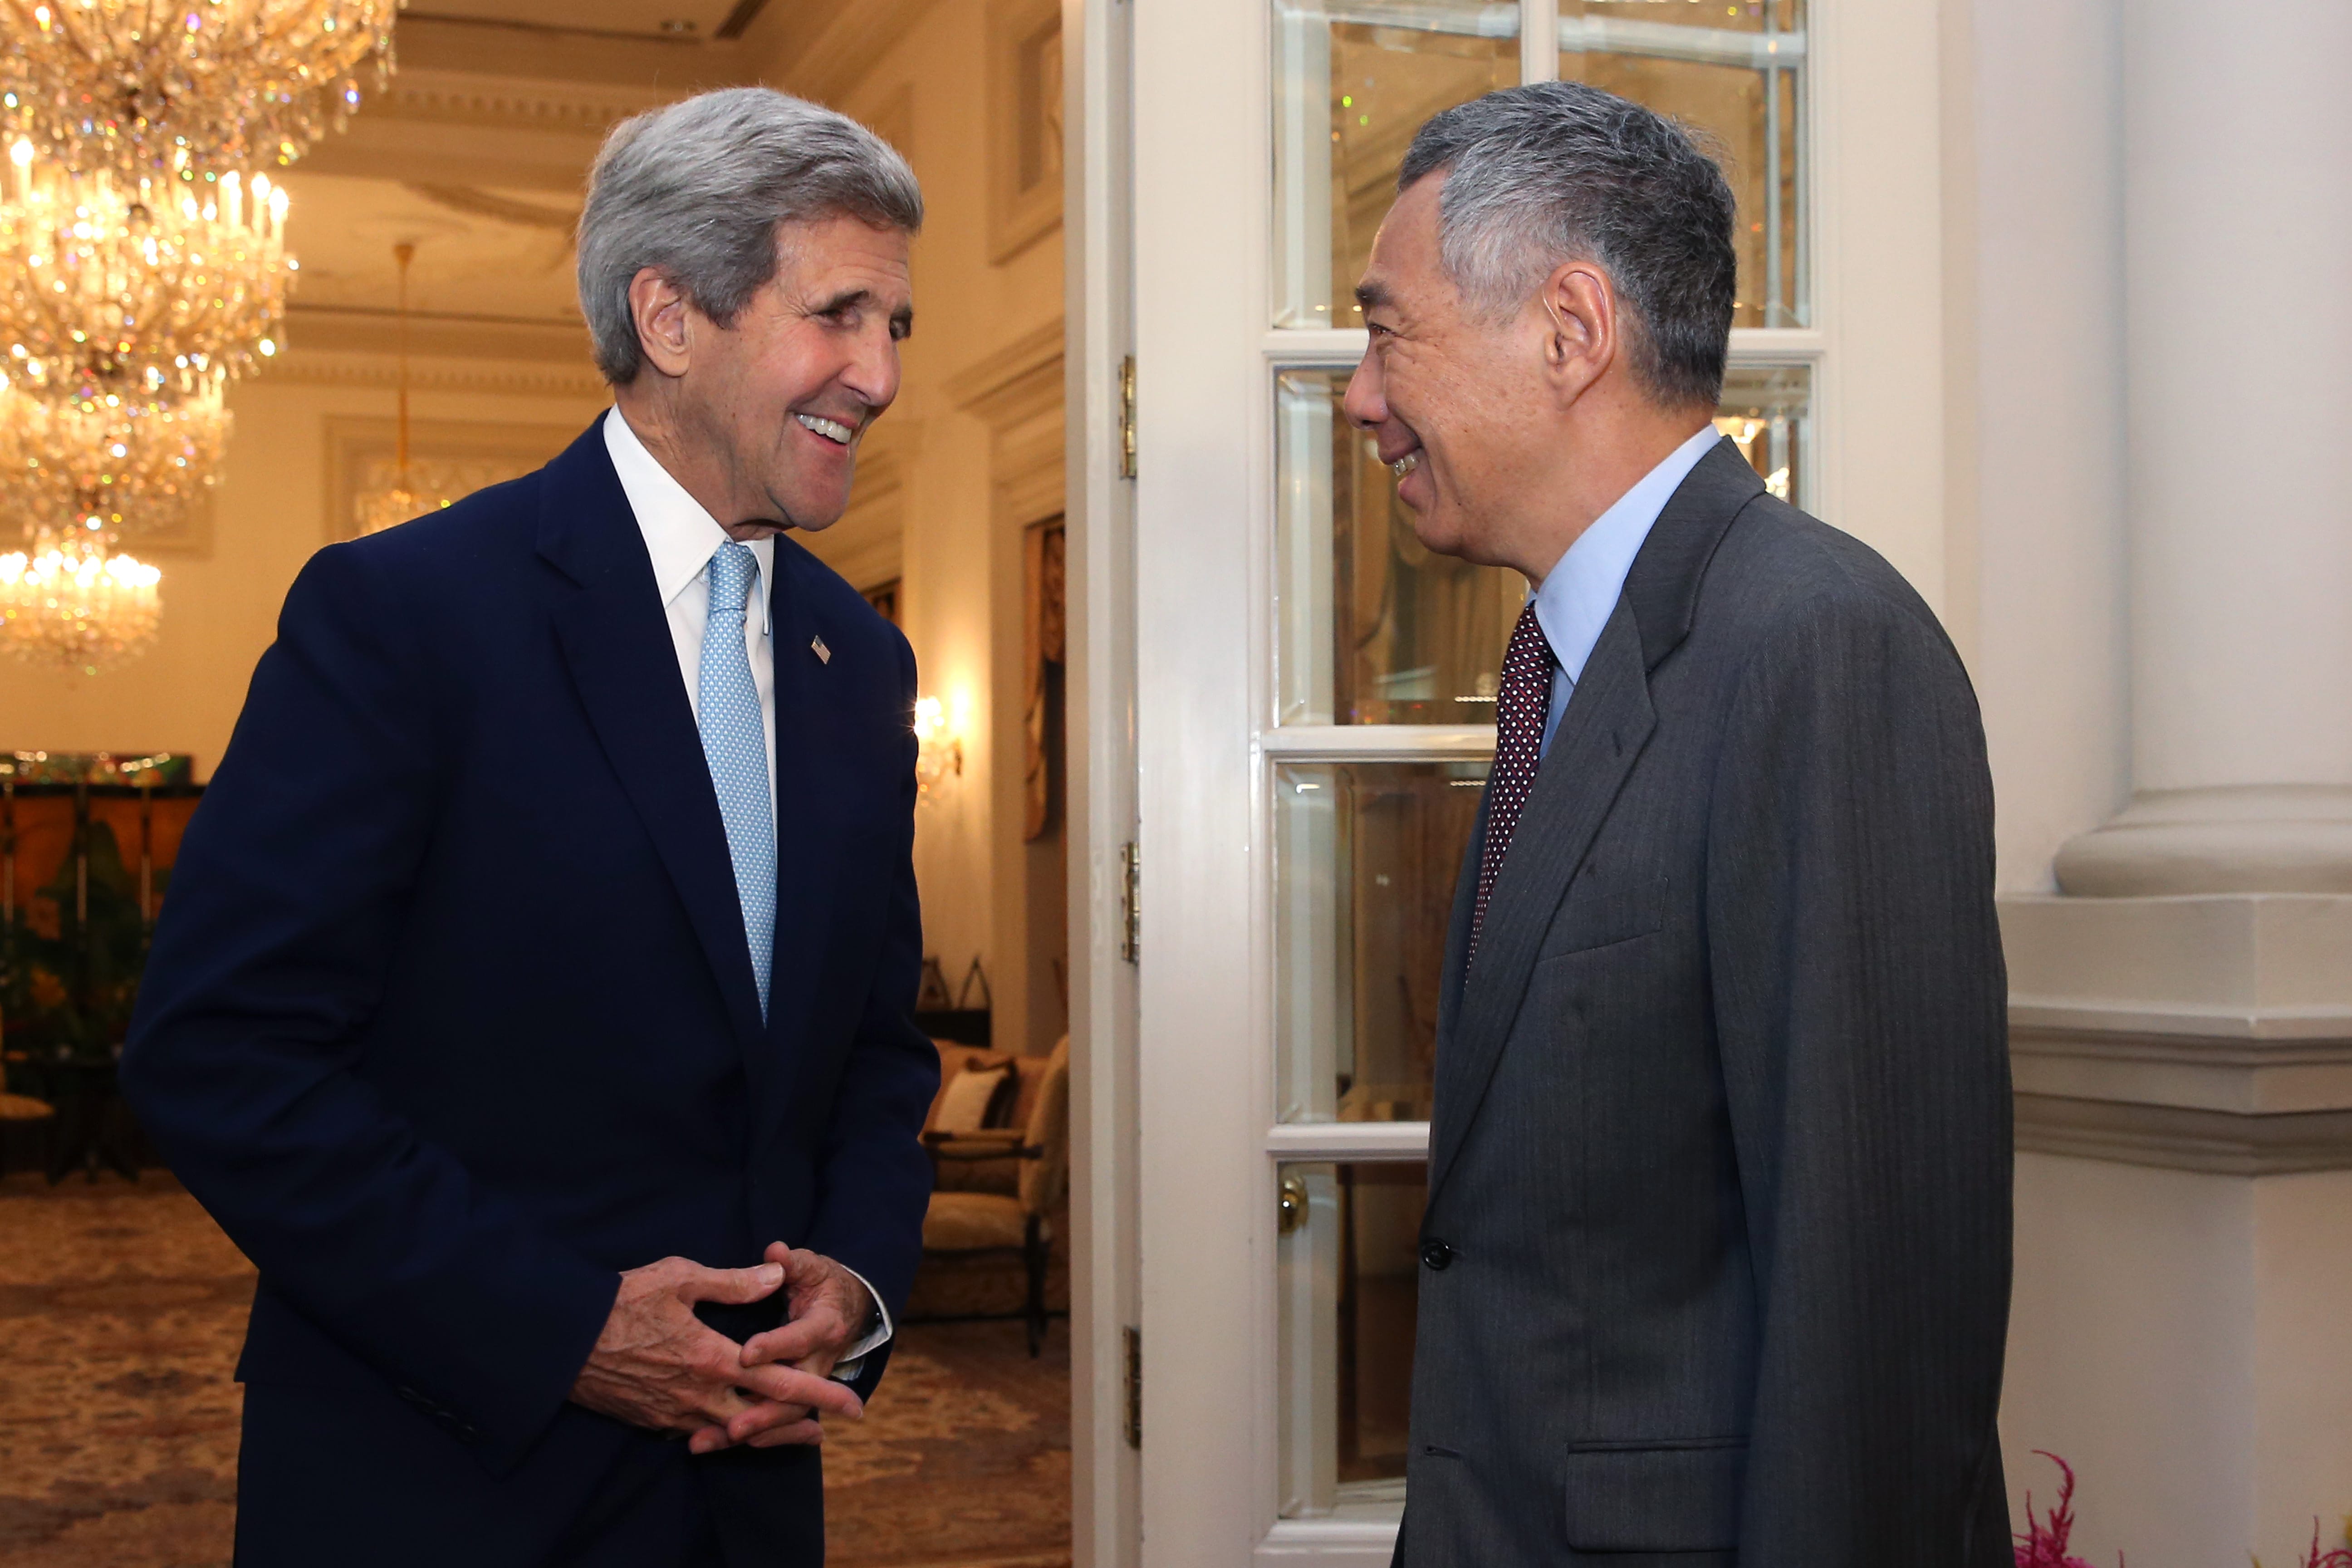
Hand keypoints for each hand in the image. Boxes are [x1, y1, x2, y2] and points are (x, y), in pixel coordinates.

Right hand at [568, 1257, 862, 1451]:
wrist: (560, 1341)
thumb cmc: (620, 1301)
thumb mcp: (679, 1278)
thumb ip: (733, 1282)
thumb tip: (778, 1275)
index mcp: (714, 1359)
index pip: (780, 1381)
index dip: (820, 1392)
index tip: (853, 1403)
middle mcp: (699, 1396)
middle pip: (762, 1418)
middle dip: (800, 1423)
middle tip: (830, 1428)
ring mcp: (674, 1414)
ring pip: (731, 1432)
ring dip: (764, 1433)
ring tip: (795, 1432)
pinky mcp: (653, 1421)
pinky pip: (697, 1433)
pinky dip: (721, 1432)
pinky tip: (731, 1425)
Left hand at [688, 1245, 878, 1451]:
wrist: (848, 1307)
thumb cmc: (822, 1283)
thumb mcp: (811, 1266)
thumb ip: (792, 1262)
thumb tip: (775, 1252)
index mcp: (825, 1325)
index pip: (801, 1338)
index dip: (776, 1346)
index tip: (745, 1354)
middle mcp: (821, 1360)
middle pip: (797, 1394)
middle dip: (765, 1412)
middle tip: (733, 1424)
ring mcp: (810, 1382)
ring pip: (785, 1415)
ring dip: (752, 1431)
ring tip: (711, 1440)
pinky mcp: (798, 1394)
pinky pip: (777, 1422)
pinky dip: (750, 1435)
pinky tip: (715, 1441)